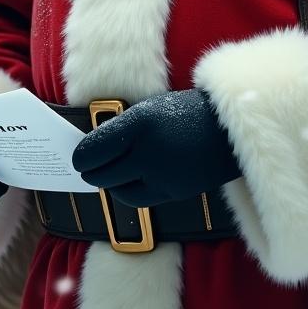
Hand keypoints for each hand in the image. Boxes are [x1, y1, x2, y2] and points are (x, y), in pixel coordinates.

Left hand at [72, 89, 240, 207]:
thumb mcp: (152, 109)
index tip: (77, 158)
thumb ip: (124, 129)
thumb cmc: (187, 113)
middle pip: (101, 174)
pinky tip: (130, 182)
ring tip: (110, 174)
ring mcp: (161, 175)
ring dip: (110, 184)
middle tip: (87, 168)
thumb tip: (94, 148)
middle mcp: (147, 151)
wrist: (230, 129)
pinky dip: (129, 192)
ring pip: (117, 191)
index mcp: (139, 122)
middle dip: (92, 172)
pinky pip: (139, 199)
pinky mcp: (173, 193)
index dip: (81, 157)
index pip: (94, 149)